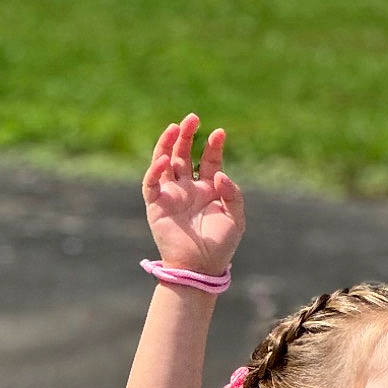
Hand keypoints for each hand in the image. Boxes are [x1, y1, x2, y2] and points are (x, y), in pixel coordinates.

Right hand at [142, 113, 245, 277]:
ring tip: (176, 127)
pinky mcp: (156, 206)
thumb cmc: (220, 247)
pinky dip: (155, 170)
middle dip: (188, 135)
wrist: (201, 269)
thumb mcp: (236, 219)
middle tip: (193, 118)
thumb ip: (233, 194)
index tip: (219, 133)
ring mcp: (170, 196)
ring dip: (168, 143)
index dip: (213, 146)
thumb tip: (220, 175)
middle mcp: (187, 189)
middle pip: (184, 154)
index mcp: (207, 190)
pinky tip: (164, 160)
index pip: (209, 160)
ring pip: (164, 162)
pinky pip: (151, 184)